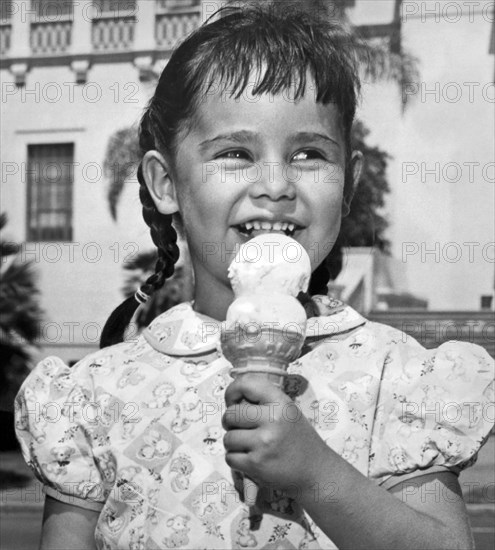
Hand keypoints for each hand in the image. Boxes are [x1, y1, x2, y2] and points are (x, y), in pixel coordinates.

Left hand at [222, 373, 328, 493]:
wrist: (315, 471)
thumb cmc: (297, 438)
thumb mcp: (287, 410)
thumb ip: (263, 402)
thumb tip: (231, 400)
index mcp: (280, 402)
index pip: (246, 384)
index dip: (232, 391)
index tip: (232, 401)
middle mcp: (272, 420)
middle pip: (230, 414)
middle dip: (230, 422)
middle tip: (241, 427)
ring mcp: (263, 443)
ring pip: (228, 438)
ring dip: (233, 443)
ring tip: (248, 445)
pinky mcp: (256, 464)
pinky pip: (230, 457)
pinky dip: (236, 459)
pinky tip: (250, 458)